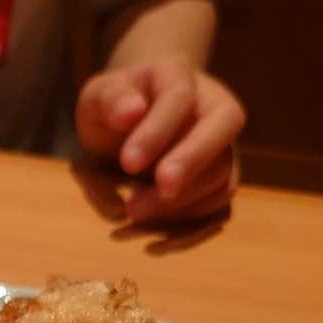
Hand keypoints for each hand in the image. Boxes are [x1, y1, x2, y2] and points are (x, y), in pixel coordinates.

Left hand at [76, 55, 244, 223]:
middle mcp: (214, 111)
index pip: (179, 100)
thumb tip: (130, 113)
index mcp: (180, 77)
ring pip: (220, 182)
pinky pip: (217, 212)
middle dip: (186, 172)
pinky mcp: (219, 184)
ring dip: (179, 208)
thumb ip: (111, 99)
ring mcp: (223, 150)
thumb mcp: (99, 96)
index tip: (128, 163)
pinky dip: (188, 233)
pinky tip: (151, 245)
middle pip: (219, 140)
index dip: (157, 133)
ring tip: (130, 217)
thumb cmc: (114, 107)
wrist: (129, 125)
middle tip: (140, 203)